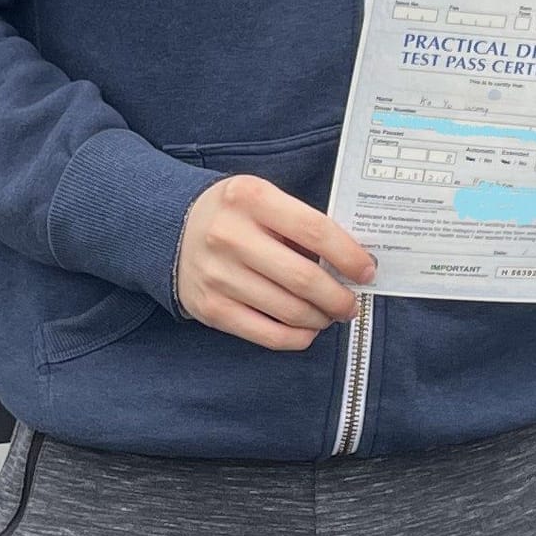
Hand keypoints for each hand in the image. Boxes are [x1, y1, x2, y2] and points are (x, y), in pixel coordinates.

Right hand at [176, 177, 375, 350]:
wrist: (168, 229)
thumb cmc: (233, 216)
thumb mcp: (262, 199)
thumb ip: (301, 223)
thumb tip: (351, 262)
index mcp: (250, 197)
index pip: (316, 231)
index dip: (350, 256)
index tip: (367, 270)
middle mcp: (230, 235)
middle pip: (304, 278)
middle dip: (339, 297)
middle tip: (350, 303)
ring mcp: (218, 275)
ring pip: (290, 310)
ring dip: (321, 319)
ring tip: (329, 314)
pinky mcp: (210, 308)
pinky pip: (267, 334)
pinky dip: (298, 337)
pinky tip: (307, 329)